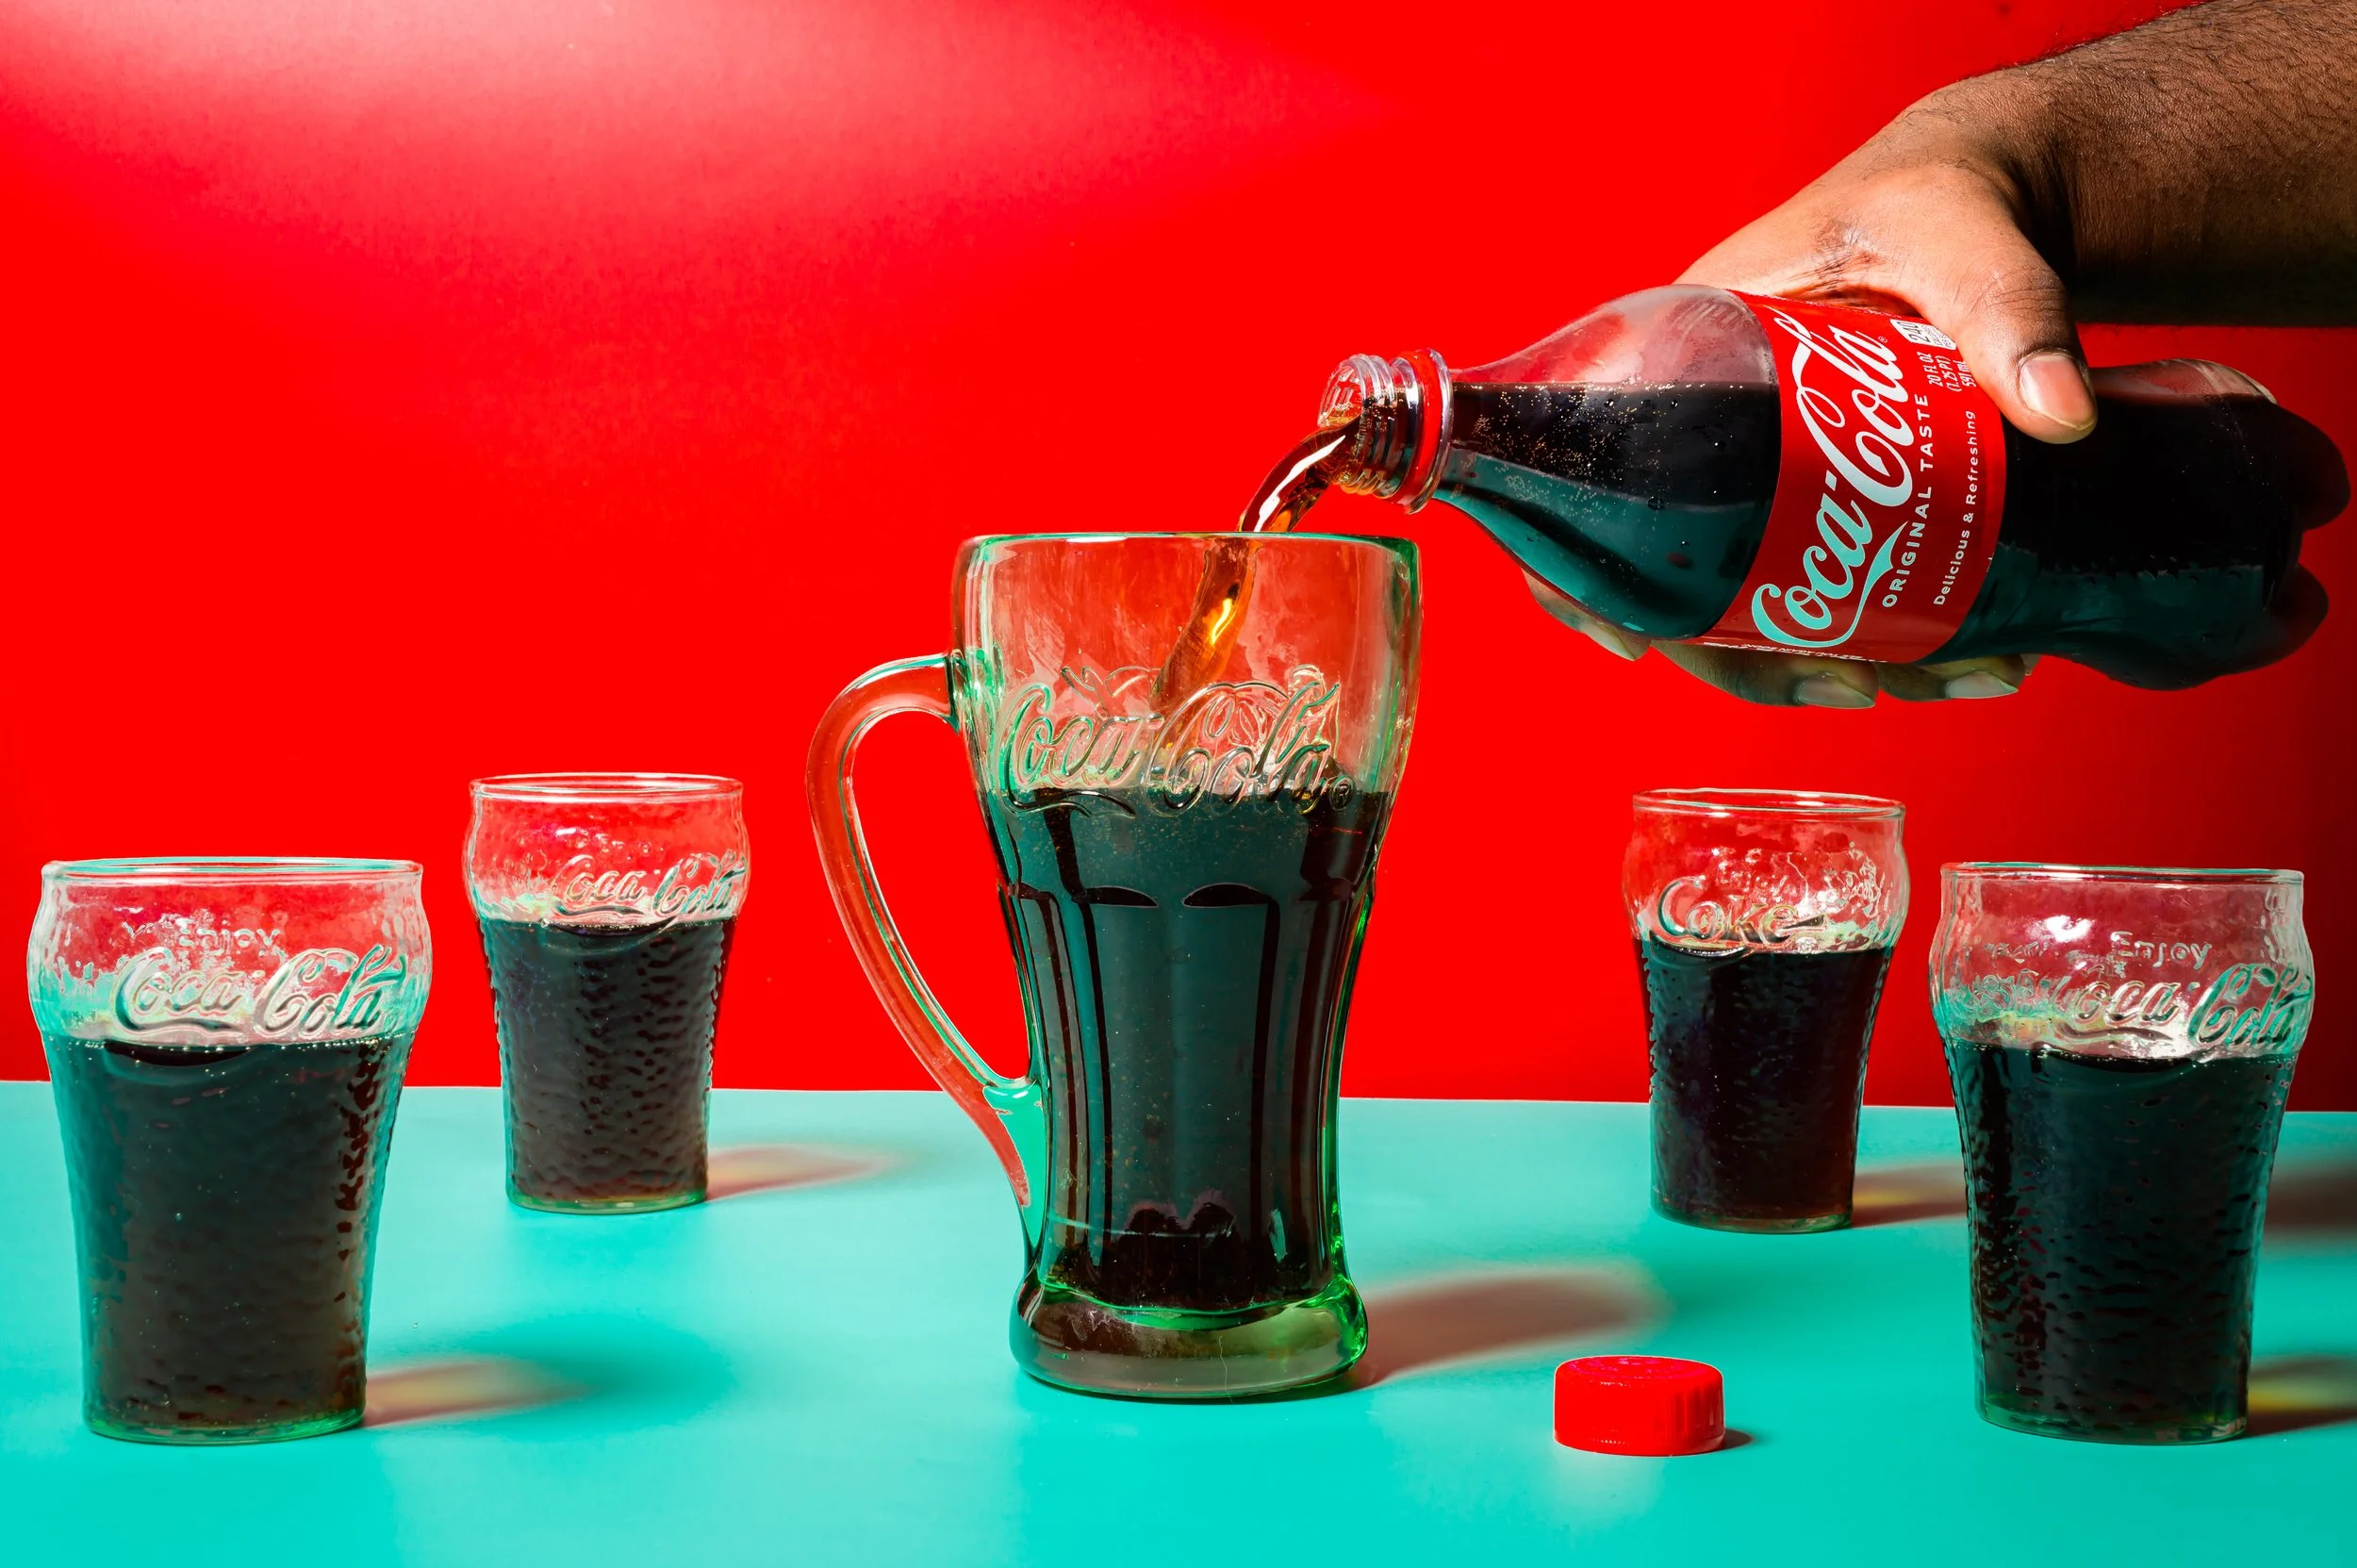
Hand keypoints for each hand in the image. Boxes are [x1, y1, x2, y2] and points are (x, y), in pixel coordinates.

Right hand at [1529, 77, 2072, 706]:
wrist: (2003, 203)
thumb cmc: (1944, 200)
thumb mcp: (1965, 242)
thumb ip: (2011, 313)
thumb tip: (2058, 416)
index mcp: (1683, 353)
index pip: (1586, 478)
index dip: (1581, 574)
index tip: (1638, 642)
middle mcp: (1709, 430)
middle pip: (1677, 574)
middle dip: (1756, 657)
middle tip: (1857, 685)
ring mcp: (1768, 476)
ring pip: (1758, 598)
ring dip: (1837, 660)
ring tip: (1949, 677)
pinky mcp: (1831, 502)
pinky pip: (1821, 586)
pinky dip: (1881, 633)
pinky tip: (1959, 658)